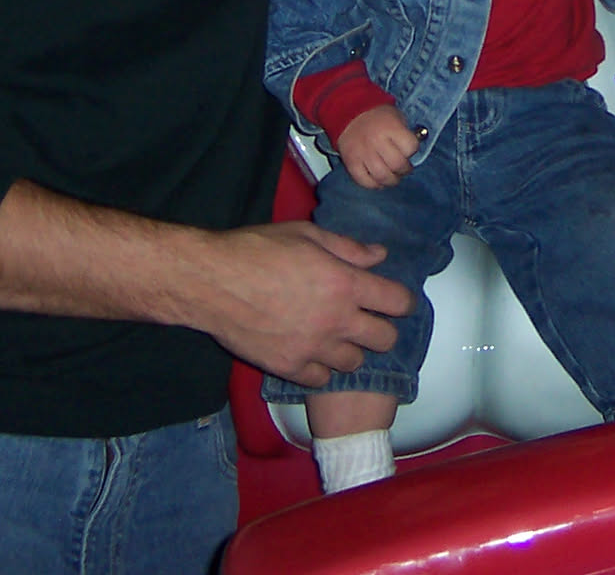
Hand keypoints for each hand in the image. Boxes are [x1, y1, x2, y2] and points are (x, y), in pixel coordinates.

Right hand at [200, 222, 411, 387]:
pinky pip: (320, 379)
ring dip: (350, 350)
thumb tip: (379, 256)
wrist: (211, 281)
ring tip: (337, 338)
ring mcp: (312, 347)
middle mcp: (336, 319)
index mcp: (345, 283)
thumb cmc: (256, 250)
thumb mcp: (307, 235)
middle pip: (384, 339)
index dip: (403, 302)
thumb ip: (348, 248)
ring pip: (354, 363)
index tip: (398, 302)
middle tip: (369, 322)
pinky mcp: (288, 366)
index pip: (397, 301)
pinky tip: (311, 353)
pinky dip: (320, 368)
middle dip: (382, 330)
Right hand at [337, 105, 418, 188]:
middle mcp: (376, 140)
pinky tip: (379, 180)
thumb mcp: (396, 116)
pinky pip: (365, 181)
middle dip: (405, 169)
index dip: (413, 150)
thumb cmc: (378, 117)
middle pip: (397, 164)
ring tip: (393, 176)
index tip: (410, 150)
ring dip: (392, 180)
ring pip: (382, 176)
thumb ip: (406, 133)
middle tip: (404, 168)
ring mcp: (362, 153)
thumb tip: (413, 153)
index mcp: (390, 127)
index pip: (410, 147)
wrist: (348, 113)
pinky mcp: (351, 163)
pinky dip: (375, 185)